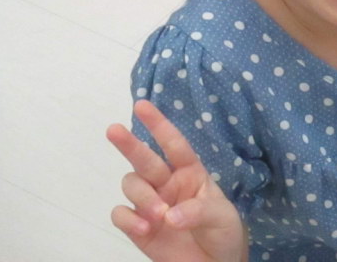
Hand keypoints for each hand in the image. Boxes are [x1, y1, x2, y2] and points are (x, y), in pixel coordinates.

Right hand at [107, 100, 246, 261]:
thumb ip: (197, 211)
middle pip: (144, 158)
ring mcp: (151, 203)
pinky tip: (145, 229)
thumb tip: (167, 215)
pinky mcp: (138, 227)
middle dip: (129, 143)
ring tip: (158, 217)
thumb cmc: (223, 232)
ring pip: (132, 185)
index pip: (174, 144)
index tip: (142, 105)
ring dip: (142, 197)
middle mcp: (167, 183)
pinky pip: (121, 214)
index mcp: (191, 172)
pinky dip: (129, 220)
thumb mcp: (221, 216)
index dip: (159, 124)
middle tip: (113, 130)